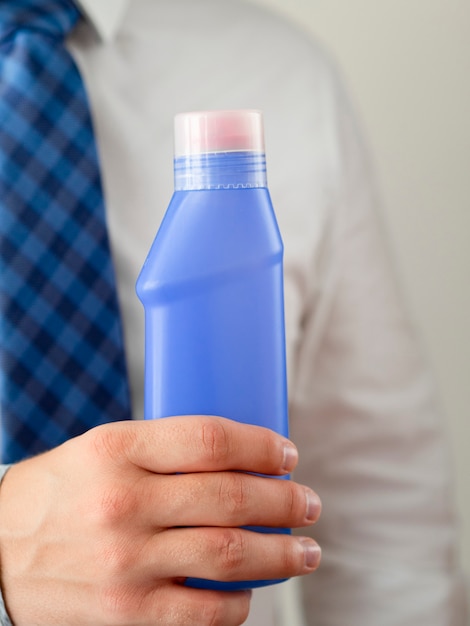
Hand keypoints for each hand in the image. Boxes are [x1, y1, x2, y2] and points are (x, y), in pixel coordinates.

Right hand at [0, 416, 320, 625]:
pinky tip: (253, 592)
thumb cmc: (60, 490)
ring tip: (307, 549)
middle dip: (285, 501)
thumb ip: (164, 450)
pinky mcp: (126, 614)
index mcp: (117, 450)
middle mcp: (124, 504)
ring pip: (229, 556)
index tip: (287, 453)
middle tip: (309, 502)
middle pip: (231, 499)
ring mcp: (127, 563)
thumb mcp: (102, 449)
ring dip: (282, 554)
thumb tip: (239, 458)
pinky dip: (239, 603)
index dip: (261, 446)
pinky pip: (204, 612)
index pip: (210, 440)